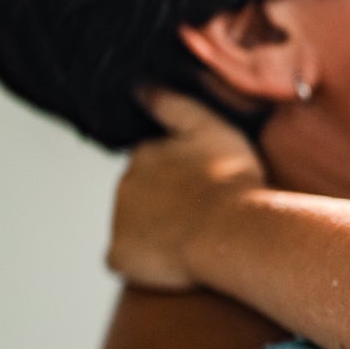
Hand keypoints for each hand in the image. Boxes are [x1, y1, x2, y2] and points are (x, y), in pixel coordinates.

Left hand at [108, 89, 265, 290]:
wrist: (231, 228)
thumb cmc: (230, 178)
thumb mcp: (210, 125)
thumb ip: (173, 103)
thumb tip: (140, 85)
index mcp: (144, 154)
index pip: (150, 163)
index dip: (176, 177)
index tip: (200, 187)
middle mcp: (124, 184)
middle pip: (139, 196)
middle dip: (162, 206)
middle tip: (198, 217)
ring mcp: (119, 222)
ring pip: (134, 228)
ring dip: (155, 234)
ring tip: (192, 241)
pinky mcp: (121, 256)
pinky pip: (127, 261)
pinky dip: (144, 263)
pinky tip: (172, 264)